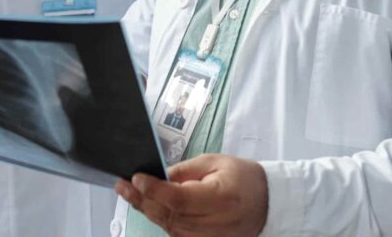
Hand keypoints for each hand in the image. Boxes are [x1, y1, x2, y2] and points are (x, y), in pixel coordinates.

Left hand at [115, 153, 267, 236]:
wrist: (268, 202)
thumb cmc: (243, 177)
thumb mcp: (215, 162)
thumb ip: (184, 170)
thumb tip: (157, 177)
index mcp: (221, 198)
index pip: (179, 198)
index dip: (154, 190)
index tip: (136, 178)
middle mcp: (217, 223)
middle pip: (171, 216)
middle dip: (142, 200)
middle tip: (122, 186)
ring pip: (171, 228)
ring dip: (148, 211)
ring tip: (131, 194)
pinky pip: (178, 236)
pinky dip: (163, 222)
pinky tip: (150, 207)